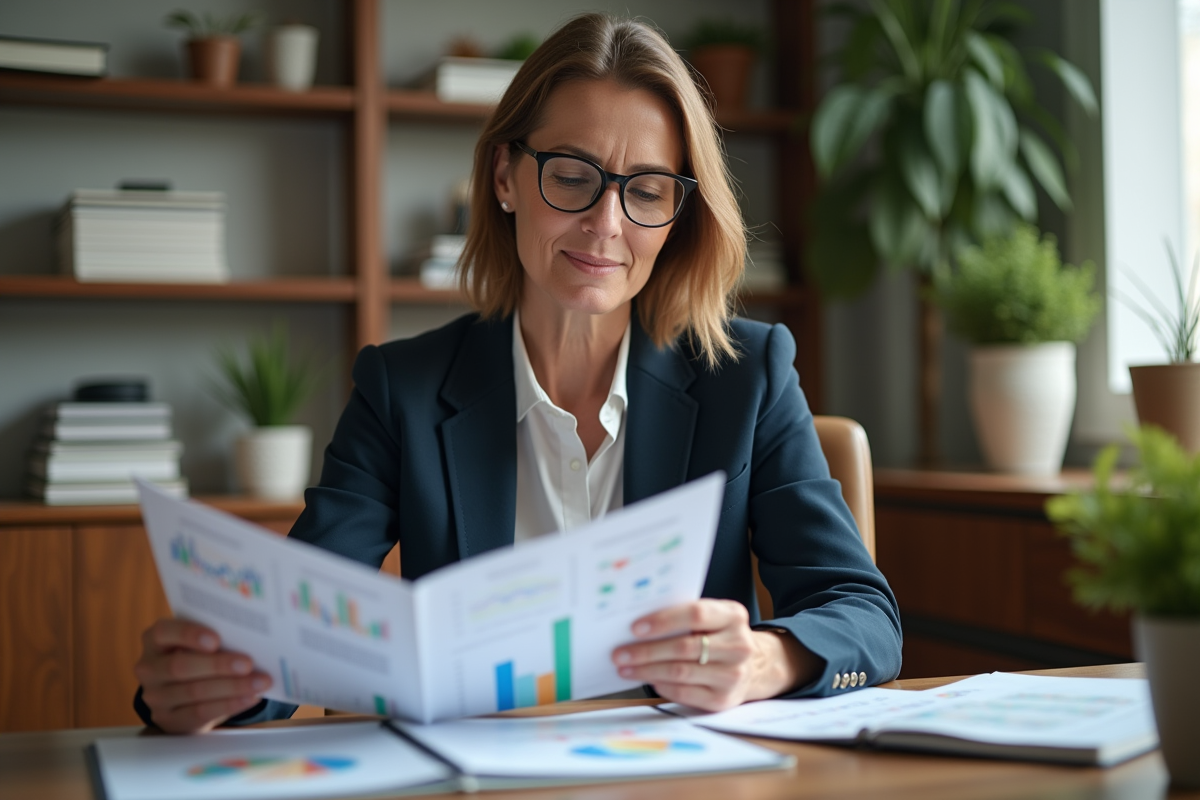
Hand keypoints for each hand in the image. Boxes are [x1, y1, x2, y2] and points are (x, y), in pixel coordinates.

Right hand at [134, 618, 272, 733]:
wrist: (182, 693)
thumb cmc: (197, 655)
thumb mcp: (198, 642)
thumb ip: (214, 636)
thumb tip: (249, 637)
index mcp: (155, 640)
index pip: (164, 633)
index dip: (189, 635)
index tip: (216, 640)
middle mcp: (149, 668)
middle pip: (180, 666)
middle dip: (218, 665)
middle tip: (248, 663)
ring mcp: (155, 696)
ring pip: (194, 692)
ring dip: (232, 687)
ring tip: (260, 682)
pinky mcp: (169, 719)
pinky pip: (201, 713)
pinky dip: (230, 704)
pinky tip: (250, 697)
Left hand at [610, 599, 820, 710]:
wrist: (754, 666)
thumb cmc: (720, 636)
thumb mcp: (714, 618)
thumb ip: (686, 616)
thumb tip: (639, 624)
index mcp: (734, 616)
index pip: (695, 614)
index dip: (663, 620)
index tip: (635, 627)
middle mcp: (738, 645)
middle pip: (684, 647)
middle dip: (646, 650)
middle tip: (620, 652)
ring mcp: (733, 674)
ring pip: (680, 672)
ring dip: (647, 670)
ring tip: (625, 667)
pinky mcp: (723, 699)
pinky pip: (684, 692)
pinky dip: (661, 685)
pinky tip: (647, 679)